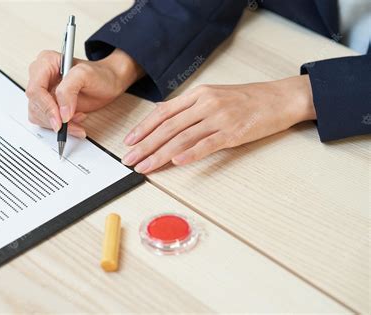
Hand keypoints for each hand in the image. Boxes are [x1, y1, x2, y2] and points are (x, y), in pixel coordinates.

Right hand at [26, 48, 143, 136]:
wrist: (108, 83)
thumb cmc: (99, 74)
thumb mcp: (85, 74)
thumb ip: (69, 90)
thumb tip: (61, 112)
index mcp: (45, 62)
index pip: (36, 89)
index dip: (46, 107)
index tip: (60, 120)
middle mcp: (41, 77)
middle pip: (35, 104)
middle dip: (53, 118)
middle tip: (70, 124)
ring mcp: (44, 92)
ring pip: (38, 115)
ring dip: (58, 123)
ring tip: (78, 118)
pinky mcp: (49, 105)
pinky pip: (46, 121)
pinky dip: (62, 126)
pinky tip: (75, 120)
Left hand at [122, 75, 315, 172]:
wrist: (280, 98)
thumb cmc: (247, 98)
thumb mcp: (214, 94)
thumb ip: (189, 106)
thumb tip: (163, 115)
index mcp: (198, 94)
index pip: (163, 112)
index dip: (143, 127)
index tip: (129, 141)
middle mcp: (205, 104)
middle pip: (167, 127)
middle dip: (145, 145)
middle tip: (129, 160)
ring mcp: (219, 118)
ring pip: (182, 137)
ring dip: (160, 154)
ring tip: (145, 166)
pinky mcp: (233, 132)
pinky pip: (207, 144)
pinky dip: (190, 154)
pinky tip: (176, 162)